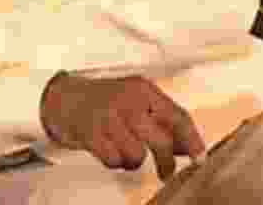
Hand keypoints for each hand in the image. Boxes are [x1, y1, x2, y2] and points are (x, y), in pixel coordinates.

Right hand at [39, 72, 205, 179]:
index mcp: (143, 89)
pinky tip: (110, 151)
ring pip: (136, 154)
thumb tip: (186, 147)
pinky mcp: (89, 132)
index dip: (192, 141)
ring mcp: (106, 115)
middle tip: (166, 172)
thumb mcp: (136, 101)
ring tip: (125, 152)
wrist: (63, 97)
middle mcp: (126, 99)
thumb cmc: (107, 101)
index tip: (199, 159)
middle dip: (166, 162)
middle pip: (160, 140)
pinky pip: (113, 160)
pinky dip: (115, 162)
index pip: (178, 116)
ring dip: (133, 161)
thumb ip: (161, 120)